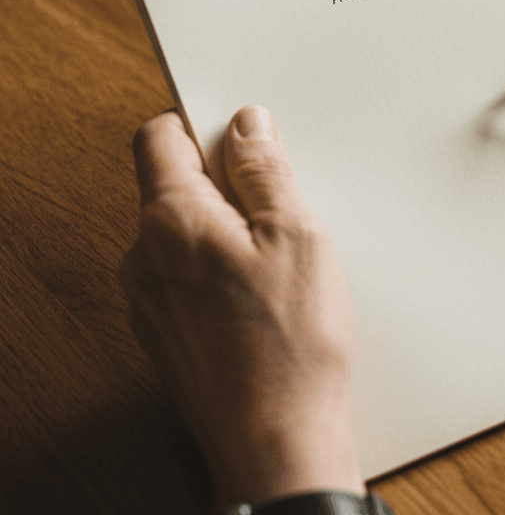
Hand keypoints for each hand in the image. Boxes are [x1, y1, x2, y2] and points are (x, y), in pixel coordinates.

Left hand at [120, 105, 362, 506]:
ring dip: (227, 225)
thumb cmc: (290, 346)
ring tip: (281, 256)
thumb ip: (265, 171)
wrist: (277, 442)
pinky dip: (221, 265)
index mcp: (172, 221)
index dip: (202, 124)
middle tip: (282, 204)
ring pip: (185, 231)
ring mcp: (151, 299)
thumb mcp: (296, 235)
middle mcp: (146, 257)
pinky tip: (267, 291)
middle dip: (225, 180)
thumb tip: (247, 125)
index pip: (159, 137)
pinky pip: (187, 273)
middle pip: (174, 183)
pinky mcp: (166, 332)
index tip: (243, 133)